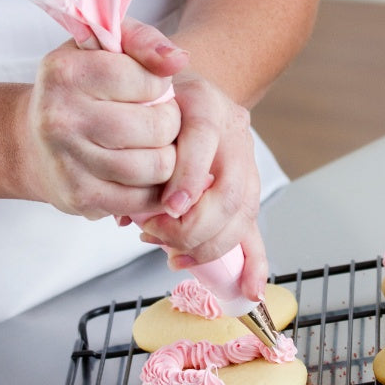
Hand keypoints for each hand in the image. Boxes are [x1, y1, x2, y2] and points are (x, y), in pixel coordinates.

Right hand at [21, 25, 188, 219]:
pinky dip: (154, 187)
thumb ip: (143, 41)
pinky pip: (145, 198)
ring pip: (158, 166)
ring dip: (167, 156)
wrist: (35, 142)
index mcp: (67, 73)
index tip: (148, 88)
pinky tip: (142, 171)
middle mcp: (61, 117)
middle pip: (159, 127)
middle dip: (169, 123)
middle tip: (156, 119)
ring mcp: (68, 161)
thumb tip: (178, 60)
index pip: (151, 82)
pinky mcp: (81, 197)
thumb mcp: (104, 48)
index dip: (161, 86)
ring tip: (151, 144)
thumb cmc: (81, 88)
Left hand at [136, 69, 268, 300]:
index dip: (187, 177)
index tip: (165, 208)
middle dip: (193, 225)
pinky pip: (255, 229)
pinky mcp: (248, 190)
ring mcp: (245, 162)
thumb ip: (132, 152)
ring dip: (208, 245)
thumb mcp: (135, 113)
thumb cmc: (149, 108)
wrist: (175, 95)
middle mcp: (233, 131)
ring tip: (173, 255)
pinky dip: (254, 263)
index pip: (204, 139)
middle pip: (231, 189)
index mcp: (204, 103)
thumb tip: (129, 217)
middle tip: (155, 234)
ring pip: (243, 214)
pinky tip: (248, 289)